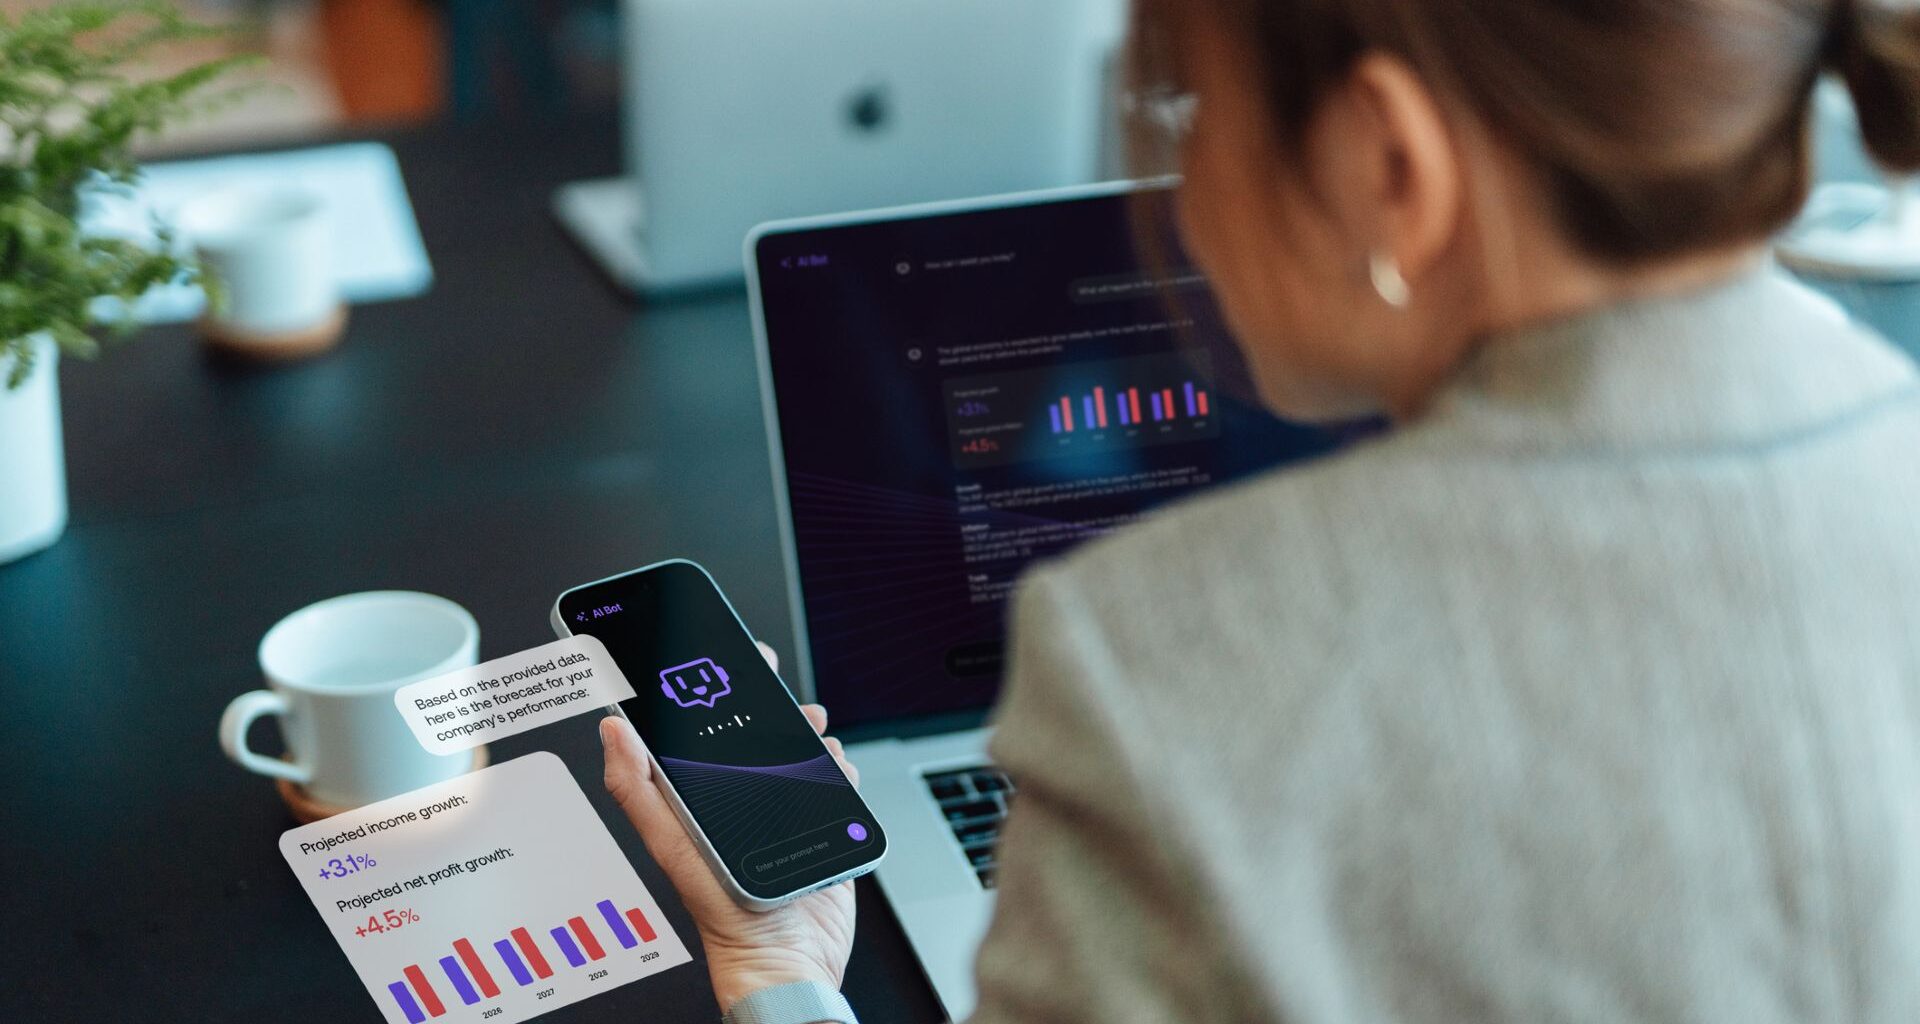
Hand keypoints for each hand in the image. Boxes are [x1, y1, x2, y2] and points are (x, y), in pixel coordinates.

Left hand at [600, 643, 858, 1012]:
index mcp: (701, 794)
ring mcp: (787, 807)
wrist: (786, 955)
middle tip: (770, 680)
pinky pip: (836, 776)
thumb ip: (637, 789)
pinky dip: (837, 764)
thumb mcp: (669, 845)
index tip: (711, 653)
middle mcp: (743, 796)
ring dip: (807, 730)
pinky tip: (832, 769)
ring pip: (799, 745)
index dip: (704, 686)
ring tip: (808, 731)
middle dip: (766, 698)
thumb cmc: (722, 913)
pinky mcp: (826, 820)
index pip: (700, 727)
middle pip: (755, 727)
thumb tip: (613, 728)